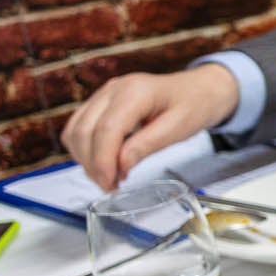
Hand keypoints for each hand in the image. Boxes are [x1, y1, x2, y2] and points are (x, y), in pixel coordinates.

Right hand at [60, 65, 239, 191]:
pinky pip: (79, 127)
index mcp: (135, 92)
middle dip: (92, 164)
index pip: (106, 129)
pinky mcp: (101, 102)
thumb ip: (148, 145)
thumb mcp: (178, 129)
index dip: (103, 160)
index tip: (109, 183)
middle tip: (110, 186)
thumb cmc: (194, 105)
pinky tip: (104, 163)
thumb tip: (121, 165)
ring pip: (75, 130)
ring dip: (85, 158)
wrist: (199, 89)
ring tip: (109, 178)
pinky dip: (85, 149)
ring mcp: (104, 94)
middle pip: (85, 131)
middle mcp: (114, 89)